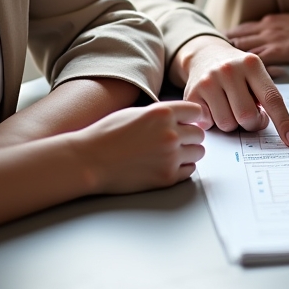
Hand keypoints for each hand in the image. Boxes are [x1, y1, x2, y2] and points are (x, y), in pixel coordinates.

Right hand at [75, 100, 205, 193]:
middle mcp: (170, 133)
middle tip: (176, 140)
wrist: (89, 161)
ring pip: (198, 152)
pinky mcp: (166, 177)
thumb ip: (162, 114)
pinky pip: (190, 171)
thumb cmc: (107, 135)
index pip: (196, 111)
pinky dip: (183, 168)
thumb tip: (182, 119)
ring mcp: (170, 157)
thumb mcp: (137, 112)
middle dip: (190, 136)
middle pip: (199, 134)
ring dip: (188, 152)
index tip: (188, 122)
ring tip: (171, 153)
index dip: (192, 117)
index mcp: (163, 113)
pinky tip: (167, 165)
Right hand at [173, 35, 288, 145]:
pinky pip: (208, 124)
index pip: (272, 98)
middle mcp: (230, 70)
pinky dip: (213, 122)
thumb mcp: (254, 73)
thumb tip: (277, 129)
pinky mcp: (191, 94)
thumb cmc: (237, 72)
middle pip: (247, 116)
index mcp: (252, 65)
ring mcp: (209, 81)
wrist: (205, 55)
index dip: (283, 122)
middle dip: (252, 124)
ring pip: (227, 124)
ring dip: (232, 124)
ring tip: (230, 108)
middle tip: (251, 117)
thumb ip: (265, 96)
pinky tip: (213, 108)